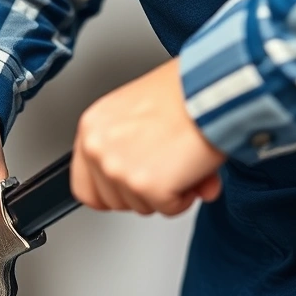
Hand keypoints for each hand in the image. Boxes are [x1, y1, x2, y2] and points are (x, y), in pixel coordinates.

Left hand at [71, 58, 225, 215]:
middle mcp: (98, 150)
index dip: (112, 193)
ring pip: (142, 207)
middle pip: (114, 202)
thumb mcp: (138, 111)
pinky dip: (186, 197)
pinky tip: (193, 171)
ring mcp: (119, 170)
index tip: (129, 189)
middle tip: (167, 168)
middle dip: (144, 192)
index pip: (84, 187)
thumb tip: (146, 182)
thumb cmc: (184, 90)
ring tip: (182, 162)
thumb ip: (132, 148)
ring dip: (167, 193)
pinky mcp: (147, 186)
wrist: (211, 87)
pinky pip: (169, 209)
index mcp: (91, 129)